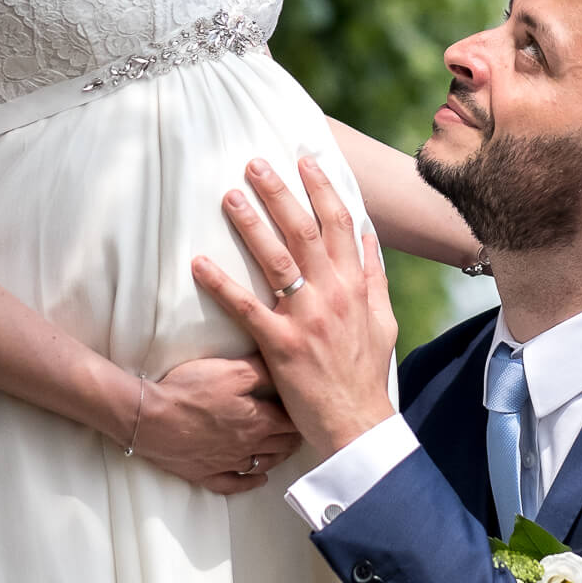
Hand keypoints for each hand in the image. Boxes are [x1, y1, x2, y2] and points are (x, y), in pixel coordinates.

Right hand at [133, 355, 304, 494]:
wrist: (151, 418)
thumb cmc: (190, 391)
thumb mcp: (231, 369)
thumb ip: (261, 369)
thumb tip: (284, 367)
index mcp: (258, 421)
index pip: (290, 422)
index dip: (301, 416)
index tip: (308, 411)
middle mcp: (248, 447)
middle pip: (281, 446)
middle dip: (293, 438)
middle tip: (301, 431)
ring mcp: (227, 464)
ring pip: (262, 465)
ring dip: (277, 458)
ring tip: (284, 452)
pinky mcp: (205, 474)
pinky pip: (234, 485)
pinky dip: (249, 484)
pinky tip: (257, 480)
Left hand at [194, 156, 399, 456]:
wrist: (358, 423)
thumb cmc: (366, 373)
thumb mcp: (382, 321)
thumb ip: (374, 276)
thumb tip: (369, 237)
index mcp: (356, 285)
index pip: (340, 223)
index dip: (321, 188)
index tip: (303, 160)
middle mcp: (333, 294)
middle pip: (303, 231)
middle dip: (279, 193)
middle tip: (253, 163)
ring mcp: (306, 318)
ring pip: (275, 260)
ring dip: (250, 224)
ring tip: (229, 196)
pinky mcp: (280, 345)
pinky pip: (246, 307)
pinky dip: (222, 284)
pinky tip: (199, 264)